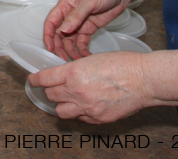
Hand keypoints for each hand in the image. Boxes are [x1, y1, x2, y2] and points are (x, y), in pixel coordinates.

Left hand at [29, 52, 151, 122]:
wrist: (144, 80)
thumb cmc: (122, 64)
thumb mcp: (91, 60)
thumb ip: (74, 70)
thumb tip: (64, 76)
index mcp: (73, 73)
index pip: (44, 79)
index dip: (36, 80)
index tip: (33, 80)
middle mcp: (76, 91)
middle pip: (51, 96)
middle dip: (50, 91)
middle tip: (54, 88)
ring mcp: (87, 107)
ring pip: (61, 111)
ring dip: (62, 105)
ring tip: (68, 99)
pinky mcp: (98, 118)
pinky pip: (80, 118)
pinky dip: (79, 113)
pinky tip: (85, 105)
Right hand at [43, 0, 128, 60]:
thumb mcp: (89, 1)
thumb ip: (76, 16)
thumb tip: (63, 29)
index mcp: (65, 6)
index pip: (51, 22)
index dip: (48, 35)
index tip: (50, 48)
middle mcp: (69, 15)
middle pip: (59, 34)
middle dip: (60, 47)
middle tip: (64, 59)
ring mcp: (80, 23)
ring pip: (70, 40)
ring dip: (72, 51)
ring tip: (78, 61)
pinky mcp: (90, 28)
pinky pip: (83, 42)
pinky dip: (83, 50)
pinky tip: (87, 57)